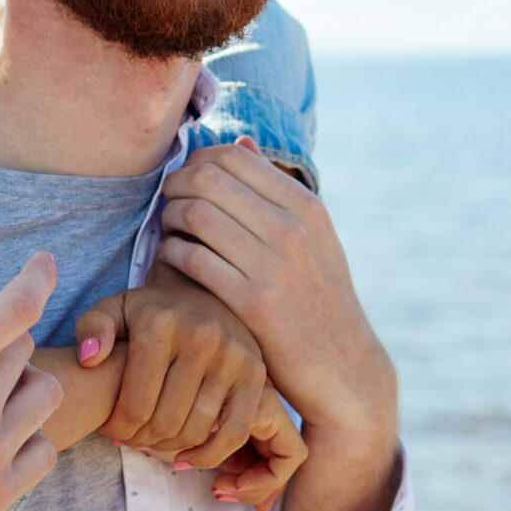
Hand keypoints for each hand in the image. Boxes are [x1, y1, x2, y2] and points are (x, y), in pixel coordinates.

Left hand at [69, 263, 266, 466]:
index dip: (117, 429)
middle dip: (141, 440)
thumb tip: (90, 359)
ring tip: (153, 442)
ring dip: (170, 448)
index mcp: (160, 323)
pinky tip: (187, 457)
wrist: (201, 295)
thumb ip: (92, 329)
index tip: (111, 430)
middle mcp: (202, 337)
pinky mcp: (256, 373)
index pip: (134, 404)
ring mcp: (233, 355)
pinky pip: (234, 432)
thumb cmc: (150, 313)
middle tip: (131, 439)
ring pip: (196, 430)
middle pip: (165, 421)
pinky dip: (210, 455)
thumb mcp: (113, 310)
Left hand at [158, 140, 403, 510]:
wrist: (344, 369)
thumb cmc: (316, 300)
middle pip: (207, 179)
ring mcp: (275, 265)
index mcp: (306, 207)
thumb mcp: (313, 240)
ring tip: (168, 234)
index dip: (195, 163)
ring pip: (195, 214)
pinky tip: (171, 261)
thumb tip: (241, 141)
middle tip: (167, 207)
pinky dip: (171, 252)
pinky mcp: (254, 303)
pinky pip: (193, 257)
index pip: (231, 156)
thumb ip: (275, 193)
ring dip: (168, 219)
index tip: (185, 183)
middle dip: (174, 188)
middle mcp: (293, 229)